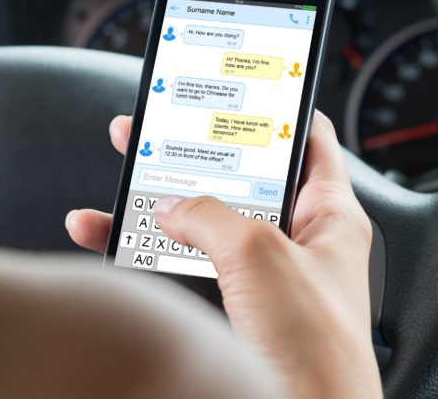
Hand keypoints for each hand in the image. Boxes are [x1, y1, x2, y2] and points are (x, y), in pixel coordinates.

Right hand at [67, 113, 381, 398]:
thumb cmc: (316, 353)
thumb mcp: (261, 257)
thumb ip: (212, 216)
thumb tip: (174, 205)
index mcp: (329, 215)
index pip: (307, 139)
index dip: (276, 106)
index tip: (238, 84)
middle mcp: (298, 242)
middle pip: (241, 179)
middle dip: (193, 151)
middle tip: (157, 125)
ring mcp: (263, 279)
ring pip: (204, 225)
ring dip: (158, 203)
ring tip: (122, 173)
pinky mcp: (233, 313)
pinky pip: (183, 269)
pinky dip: (143, 253)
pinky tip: (108, 236)